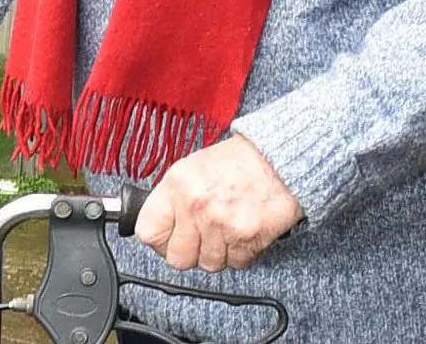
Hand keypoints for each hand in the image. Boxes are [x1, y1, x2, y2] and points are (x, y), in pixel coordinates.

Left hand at [134, 135, 302, 271]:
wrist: (277, 162)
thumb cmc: (235, 163)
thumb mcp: (191, 168)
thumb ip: (172, 198)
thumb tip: (160, 224)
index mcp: (177, 185)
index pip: (148, 232)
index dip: (159, 240)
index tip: (166, 240)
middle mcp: (196, 206)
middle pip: (178, 258)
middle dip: (188, 253)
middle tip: (198, 240)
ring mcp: (221, 225)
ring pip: (208, 264)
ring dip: (216, 253)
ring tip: (224, 231)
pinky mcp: (247, 239)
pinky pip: (235, 263)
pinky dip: (239, 254)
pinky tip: (240, 233)